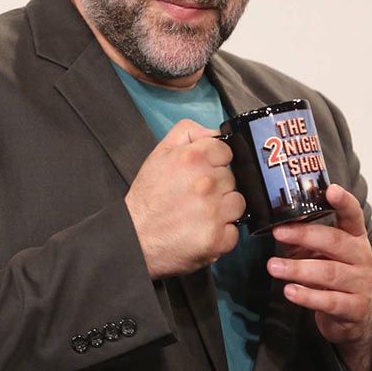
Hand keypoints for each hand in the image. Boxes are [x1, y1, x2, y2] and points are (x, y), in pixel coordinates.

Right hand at [126, 119, 245, 278]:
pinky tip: (203, 230)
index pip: (226, 151)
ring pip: (237, 203)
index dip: (215, 162)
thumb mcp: (158, 154)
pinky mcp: (218, 238)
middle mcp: (206, 183)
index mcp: (193, 159)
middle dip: (217, 186)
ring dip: (223, 209)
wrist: (134, 238)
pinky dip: (221, 233)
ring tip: (201, 214)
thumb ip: (187, 133)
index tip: (203, 172)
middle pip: (232, 178)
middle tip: (195, 196)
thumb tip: (212, 132)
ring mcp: (214, 211)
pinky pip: (234, 231)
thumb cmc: (146, 200)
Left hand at [266, 184, 371, 370]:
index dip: (344, 202)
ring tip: (273, 267)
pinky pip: (329, 301)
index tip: (331, 190)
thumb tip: (276, 224)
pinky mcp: (353, 308)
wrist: (353, 315)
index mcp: (354, 237)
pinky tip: (290, 291)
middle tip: (278, 232)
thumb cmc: (331, 275)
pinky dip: (307, 296)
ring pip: (329, 273)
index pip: (353, 215)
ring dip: (298, 269)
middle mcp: (361, 257)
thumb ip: (300, 239)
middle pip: (335, 242)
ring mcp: (360, 283)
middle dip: (305, 236)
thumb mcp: (316, 252)